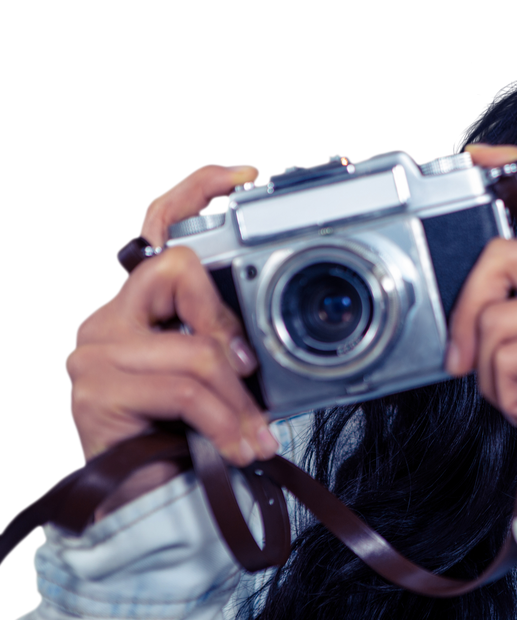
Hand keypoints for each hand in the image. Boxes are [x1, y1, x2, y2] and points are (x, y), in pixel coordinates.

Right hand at [63, 162, 277, 518]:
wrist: (143, 501)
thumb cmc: (185, 434)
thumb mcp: (218, 377)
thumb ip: (229, 342)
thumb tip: (261, 340)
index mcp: (140, 303)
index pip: (156, 223)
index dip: (197, 189)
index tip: (244, 175)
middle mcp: (109, 316)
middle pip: (178, 270)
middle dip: (225, 321)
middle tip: (249, 368)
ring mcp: (95, 350)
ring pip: (194, 347)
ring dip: (237, 399)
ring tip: (254, 433)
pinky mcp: (95, 388)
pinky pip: (184, 388)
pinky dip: (225, 419)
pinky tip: (239, 445)